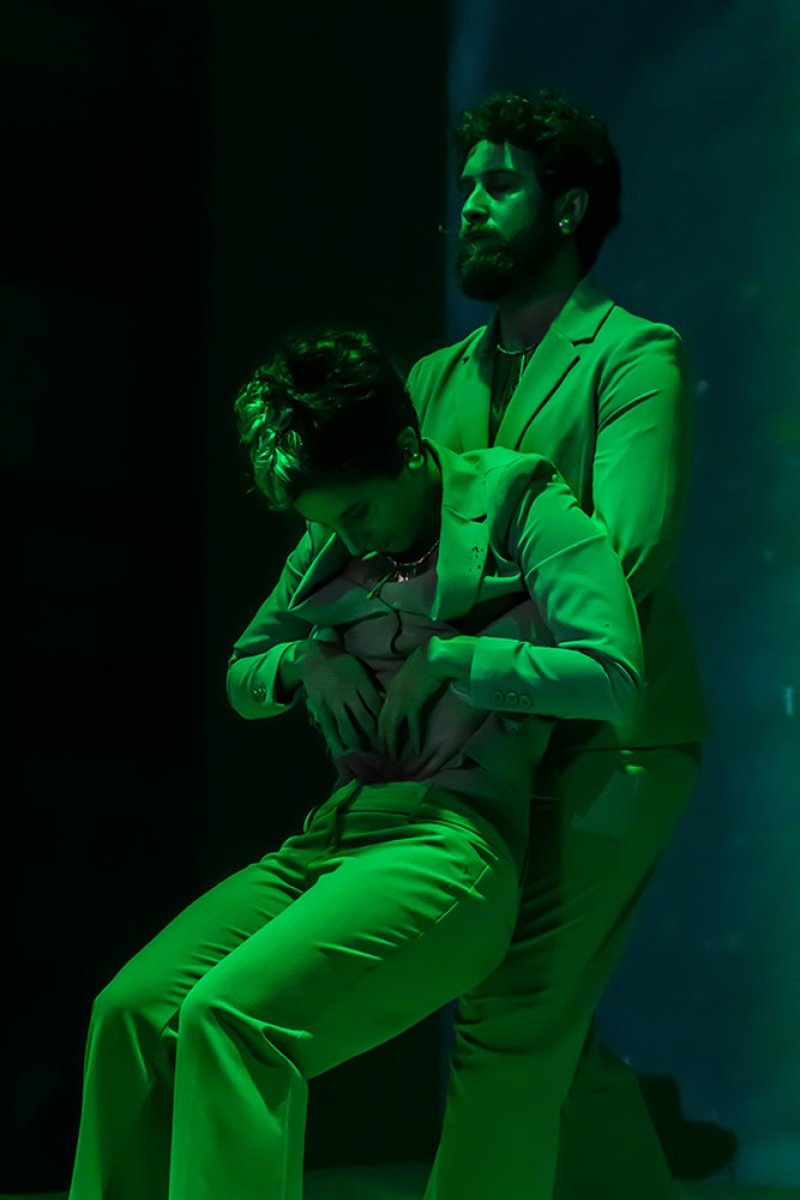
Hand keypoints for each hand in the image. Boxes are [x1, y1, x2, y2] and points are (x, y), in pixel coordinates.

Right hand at [297, 642, 384, 757]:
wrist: (314, 656)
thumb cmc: (342, 663)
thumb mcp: (361, 670)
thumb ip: (372, 686)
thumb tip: (388, 701)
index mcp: (362, 684)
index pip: (377, 707)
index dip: (384, 722)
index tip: (391, 735)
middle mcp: (349, 694)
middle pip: (365, 719)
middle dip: (375, 737)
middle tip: (383, 751)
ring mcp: (333, 701)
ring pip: (348, 726)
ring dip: (358, 742)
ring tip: (365, 755)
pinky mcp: (321, 706)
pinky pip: (329, 726)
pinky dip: (336, 739)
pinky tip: (342, 750)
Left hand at [376, 644, 449, 759]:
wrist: (432, 657)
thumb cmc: (423, 664)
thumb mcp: (407, 678)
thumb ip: (401, 690)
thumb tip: (401, 699)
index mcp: (389, 691)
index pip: (379, 715)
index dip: (378, 730)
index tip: (378, 743)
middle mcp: (391, 698)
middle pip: (381, 725)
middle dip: (380, 742)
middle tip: (381, 757)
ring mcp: (401, 702)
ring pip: (391, 729)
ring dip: (391, 745)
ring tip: (392, 758)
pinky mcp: (414, 704)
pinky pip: (412, 726)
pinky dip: (414, 738)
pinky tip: (417, 750)